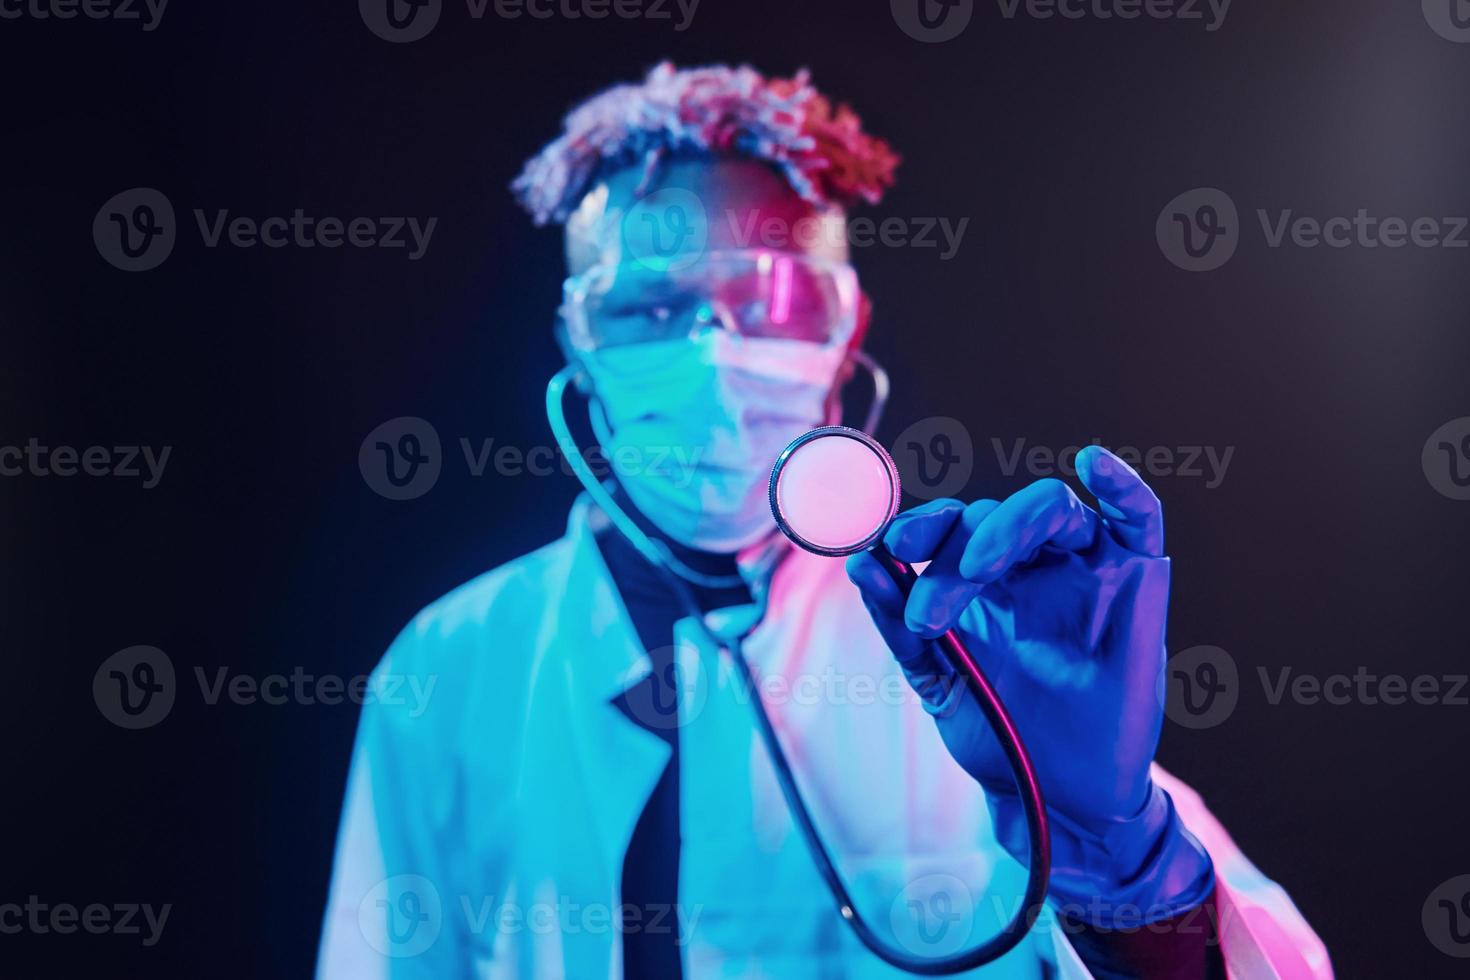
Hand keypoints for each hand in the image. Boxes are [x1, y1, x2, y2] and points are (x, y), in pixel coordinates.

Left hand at [847, 446, 1212, 921]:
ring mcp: (1085, 565)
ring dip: (1007, 525)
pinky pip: (1140, 516)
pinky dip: (1122, 484)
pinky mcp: (1139, 577)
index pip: (949, 528)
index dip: (919, 527)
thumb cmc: (1000, 733)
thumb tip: (858, 561)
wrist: (1057, 796)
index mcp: (979, 578)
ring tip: (977, 567)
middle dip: (952, 556)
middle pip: (990, 518)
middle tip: (929, 614)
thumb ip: (900, 620)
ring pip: (1049, 509)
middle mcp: (1030, 563)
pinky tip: (1093, 466)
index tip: (891, 548)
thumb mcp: (937, 678)